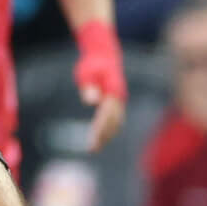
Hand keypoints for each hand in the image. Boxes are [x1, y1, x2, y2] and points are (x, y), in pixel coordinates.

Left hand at [73, 21, 127, 150]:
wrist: (104, 56)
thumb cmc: (92, 64)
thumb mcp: (85, 73)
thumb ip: (88, 87)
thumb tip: (91, 102)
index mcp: (113, 90)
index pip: (107, 114)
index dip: (100, 128)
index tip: (93, 141)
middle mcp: (119, 97)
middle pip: (114, 121)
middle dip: (104, 136)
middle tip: (92, 149)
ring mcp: (120, 100)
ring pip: (117, 122)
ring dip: (108, 135)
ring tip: (95, 148)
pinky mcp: (118, 102)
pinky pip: (117, 119)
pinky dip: (110, 130)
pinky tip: (101, 138)